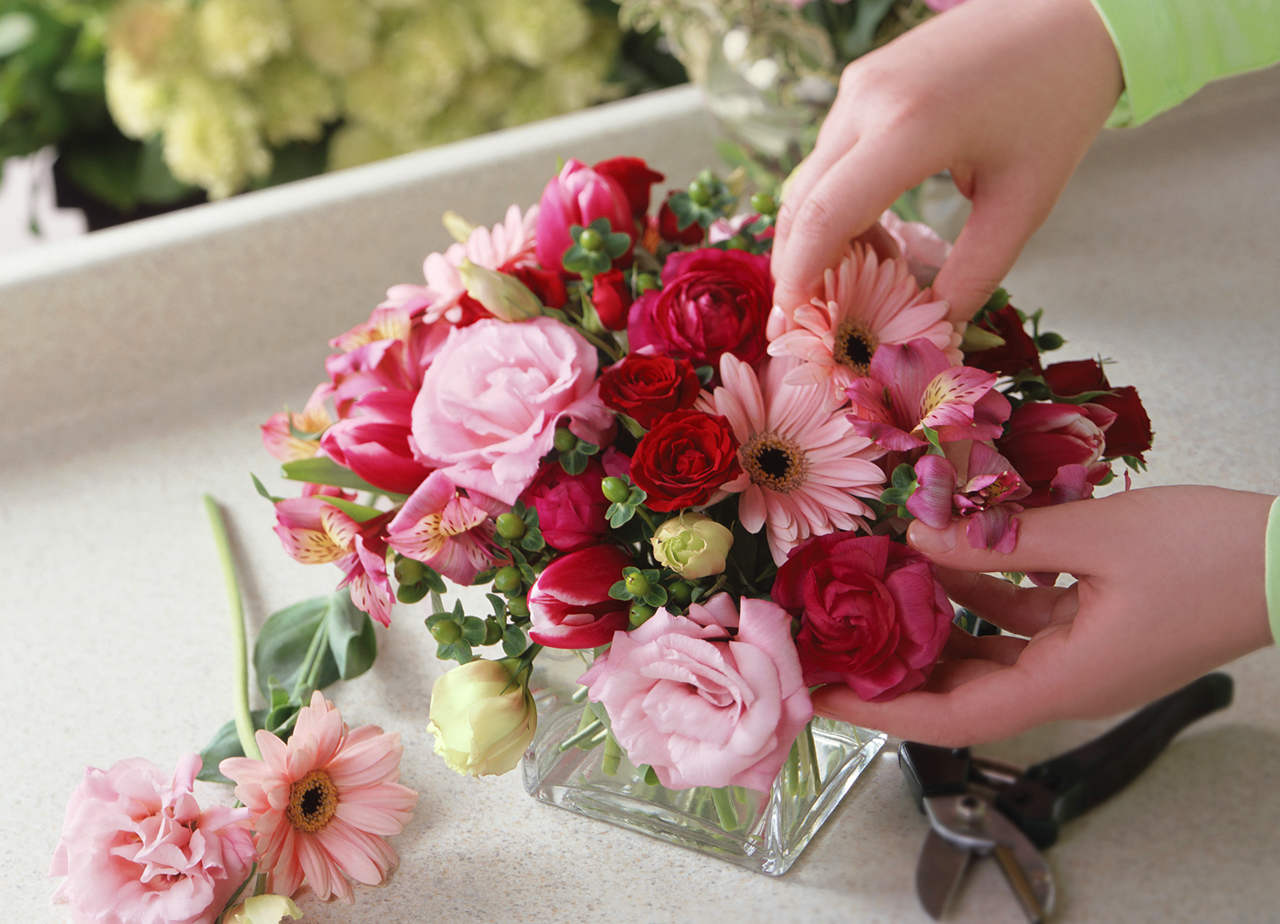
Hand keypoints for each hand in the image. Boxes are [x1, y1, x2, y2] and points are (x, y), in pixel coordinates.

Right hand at [770, 0, 1123, 322]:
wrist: (1069, 12)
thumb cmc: (1059, 102)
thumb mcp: (1026, 202)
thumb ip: (976, 273)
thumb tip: (935, 329)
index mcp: (911, 127)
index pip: (826, 215)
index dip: (801, 276)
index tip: (793, 324)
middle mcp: (868, 100)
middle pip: (802, 199)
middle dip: (796, 265)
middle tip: (808, 320)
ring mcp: (859, 86)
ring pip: (811, 178)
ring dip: (821, 236)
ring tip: (861, 280)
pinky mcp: (863, 80)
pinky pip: (830, 154)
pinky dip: (837, 202)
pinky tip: (874, 233)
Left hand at [811, 486, 1274, 745]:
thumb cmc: (1210, 554)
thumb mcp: (1097, 537)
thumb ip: (1001, 541)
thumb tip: (919, 539)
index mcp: (1066, 682)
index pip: (953, 718)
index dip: (882, 711)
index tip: (824, 695)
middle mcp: (1067, 681)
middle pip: (960, 692)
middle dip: (893, 672)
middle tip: (832, 642)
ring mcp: (1082, 656)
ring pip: (985, 655)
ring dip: (932, 630)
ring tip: (873, 599)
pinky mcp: (1095, 627)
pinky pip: (1018, 622)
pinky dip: (978, 596)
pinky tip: (944, 557)